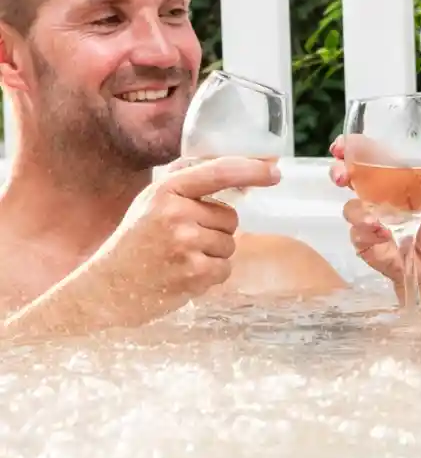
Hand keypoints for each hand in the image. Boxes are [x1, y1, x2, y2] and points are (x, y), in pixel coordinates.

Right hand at [90, 156, 281, 323]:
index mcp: (166, 190)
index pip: (219, 172)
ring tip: (179, 258)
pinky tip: (184, 274)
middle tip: (181, 241)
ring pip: (230, 244)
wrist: (109, 288)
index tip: (274, 172)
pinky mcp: (194, 272)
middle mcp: (176, 213)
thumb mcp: (152, 201)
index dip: (252, 170)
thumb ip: (188, 182)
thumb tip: (239, 173)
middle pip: (230, 217)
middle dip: (215, 230)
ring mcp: (186, 244)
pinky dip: (211, 274)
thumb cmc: (136, 241)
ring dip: (213, 254)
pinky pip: (225, 267)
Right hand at [328, 135, 420, 298]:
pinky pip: (356, 233)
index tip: (343, 146)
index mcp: (397, 181)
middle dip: (339, 172)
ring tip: (376, 222)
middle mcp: (379, 197)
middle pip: (349, 177)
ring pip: (350, 207)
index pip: (370, 158)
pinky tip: (383, 238)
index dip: (353, 148)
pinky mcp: (365, 242)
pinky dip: (366, 234)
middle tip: (341, 176)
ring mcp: (370, 220)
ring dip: (359, 212)